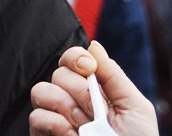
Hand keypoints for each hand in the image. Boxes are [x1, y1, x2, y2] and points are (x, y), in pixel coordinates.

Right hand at [29, 41, 157, 135]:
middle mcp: (72, 100)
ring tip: (83, 127)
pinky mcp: (43, 135)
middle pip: (58, 73)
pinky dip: (54, 124)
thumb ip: (113, 75)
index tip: (89, 70)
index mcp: (95, 90)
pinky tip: (71, 135)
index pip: (72, 60)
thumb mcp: (135, 108)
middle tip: (95, 112)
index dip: (76, 59)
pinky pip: (36, 116)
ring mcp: (56, 118)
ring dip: (65, 106)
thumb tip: (92, 44)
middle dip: (79, 91)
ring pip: (41, 91)